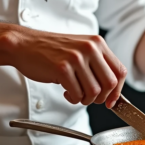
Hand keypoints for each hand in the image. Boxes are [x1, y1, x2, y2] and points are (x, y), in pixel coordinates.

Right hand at [10, 29, 126, 107]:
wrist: (24, 44)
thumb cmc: (51, 50)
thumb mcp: (80, 50)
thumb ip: (97, 65)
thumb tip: (113, 91)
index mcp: (97, 43)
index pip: (120, 71)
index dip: (118, 90)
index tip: (111, 101)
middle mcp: (90, 48)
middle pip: (110, 83)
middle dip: (101, 97)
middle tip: (88, 97)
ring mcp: (76, 57)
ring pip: (94, 92)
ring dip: (85, 99)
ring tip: (74, 92)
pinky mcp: (62, 68)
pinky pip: (77, 95)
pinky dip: (73, 99)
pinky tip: (66, 91)